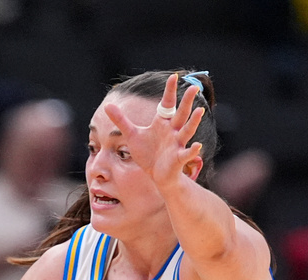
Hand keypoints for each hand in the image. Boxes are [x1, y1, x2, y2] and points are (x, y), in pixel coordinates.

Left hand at [104, 73, 204, 187]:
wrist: (156, 175)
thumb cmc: (147, 153)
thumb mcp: (132, 135)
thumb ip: (121, 120)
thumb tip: (107, 105)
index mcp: (162, 123)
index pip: (167, 104)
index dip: (170, 91)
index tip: (174, 77)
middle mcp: (172, 131)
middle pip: (181, 113)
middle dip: (187, 101)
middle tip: (195, 87)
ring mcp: (177, 144)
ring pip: (187, 130)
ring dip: (193, 121)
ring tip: (200, 111)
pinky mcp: (178, 158)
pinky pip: (186, 153)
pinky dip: (192, 150)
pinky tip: (197, 145)